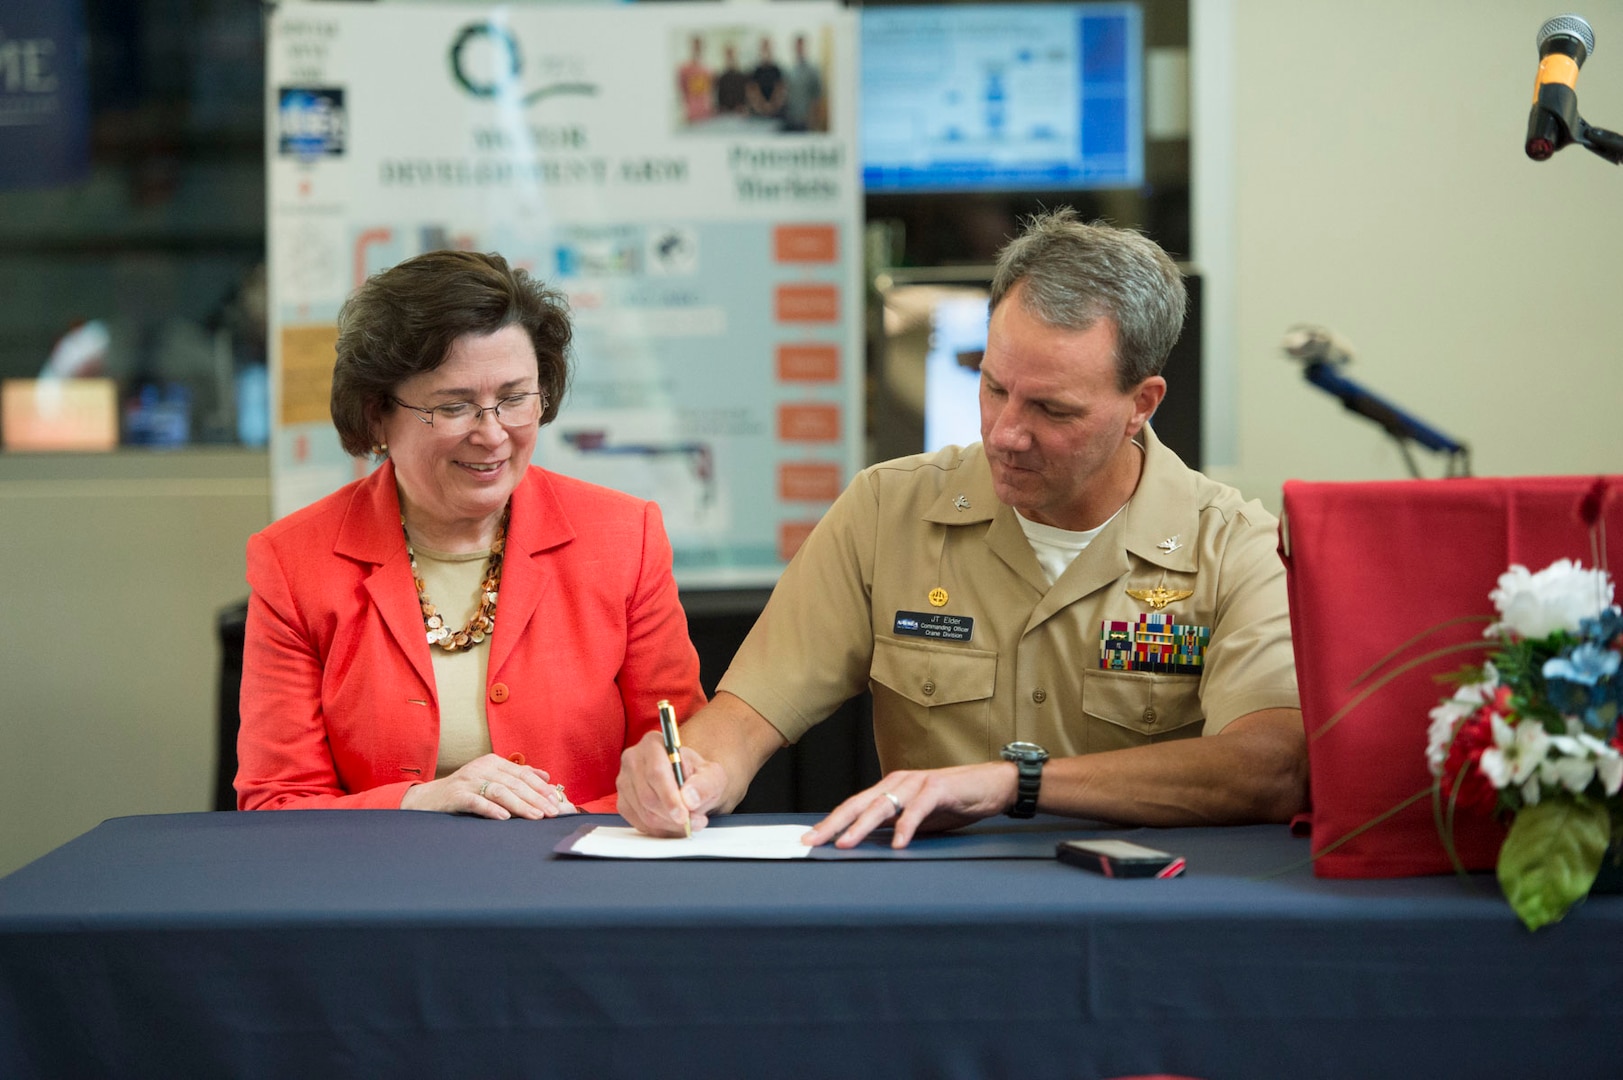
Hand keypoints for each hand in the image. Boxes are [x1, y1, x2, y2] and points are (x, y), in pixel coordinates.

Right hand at [399, 753, 573, 819]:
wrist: (428, 800)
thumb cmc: (464, 792)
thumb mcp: (491, 779)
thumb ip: (517, 776)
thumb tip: (546, 775)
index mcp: (493, 762)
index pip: (523, 774)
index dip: (542, 788)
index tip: (557, 801)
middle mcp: (482, 768)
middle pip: (515, 783)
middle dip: (536, 798)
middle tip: (552, 812)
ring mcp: (468, 781)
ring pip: (500, 791)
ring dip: (520, 804)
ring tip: (535, 816)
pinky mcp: (456, 795)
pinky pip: (476, 801)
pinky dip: (491, 809)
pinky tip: (504, 818)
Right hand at [616, 729, 727, 835]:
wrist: (690, 784)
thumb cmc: (699, 776)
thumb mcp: (713, 776)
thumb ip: (704, 784)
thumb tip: (689, 799)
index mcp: (653, 744)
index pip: (656, 773)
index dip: (670, 797)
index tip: (684, 814)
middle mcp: (633, 760)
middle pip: (648, 796)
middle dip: (672, 815)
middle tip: (694, 822)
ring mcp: (624, 782)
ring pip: (644, 812)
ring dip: (669, 824)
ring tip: (689, 823)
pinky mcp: (623, 802)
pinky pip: (639, 823)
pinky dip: (659, 829)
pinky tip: (674, 825)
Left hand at [803, 762, 1018, 849]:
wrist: (992, 785)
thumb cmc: (954, 801)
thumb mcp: (918, 817)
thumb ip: (894, 824)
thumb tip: (870, 844)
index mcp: (890, 788)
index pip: (854, 806)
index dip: (831, 822)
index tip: (810, 839)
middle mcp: (898, 782)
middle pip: (859, 804)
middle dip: (834, 823)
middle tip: (813, 840)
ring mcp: (917, 783)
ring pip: (883, 805)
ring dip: (862, 826)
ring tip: (845, 843)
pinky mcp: (939, 789)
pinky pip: (918, 810)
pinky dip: (906, 827)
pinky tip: (897, 843)